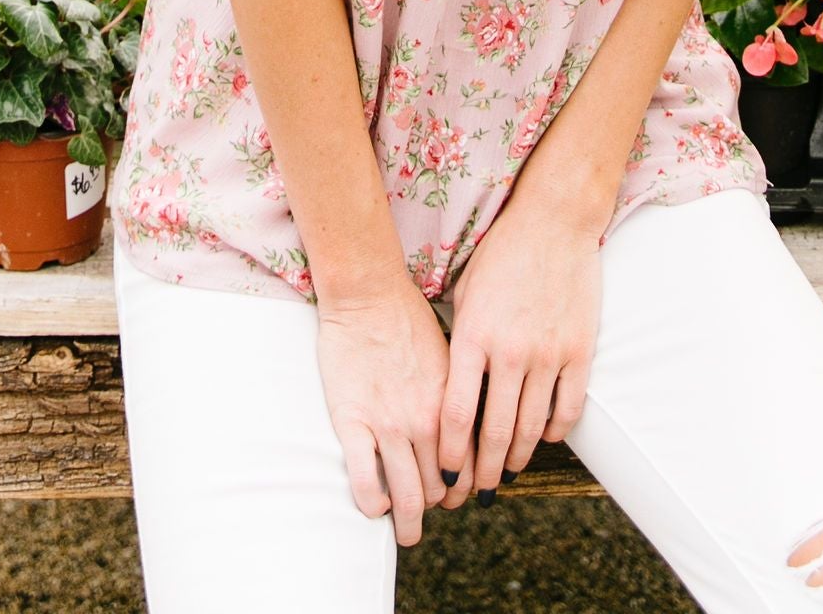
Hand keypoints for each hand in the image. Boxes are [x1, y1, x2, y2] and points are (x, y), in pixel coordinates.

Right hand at [314, 279, 462, 540]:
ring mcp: (389, 424)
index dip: (463, 489)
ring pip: (407, 497)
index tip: (453, 494)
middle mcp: (425, 420)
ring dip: (409, 523)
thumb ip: (457, 395)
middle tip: (426, 512)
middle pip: (438, 489)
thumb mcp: (449, 356)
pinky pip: (366, 483)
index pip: (468, 467)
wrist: (368, 291)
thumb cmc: (407, 317)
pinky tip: (375, 505)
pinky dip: (374, 504)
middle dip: (435, 507)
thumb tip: (466, 428)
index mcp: (452, 405)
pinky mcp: (353, 423)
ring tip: (406, 531)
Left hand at [438, 197, 602, 494]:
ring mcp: (548, 353)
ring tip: (507, 472)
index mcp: (474, 335)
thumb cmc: (502, 254)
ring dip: (517, 458)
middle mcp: (510, 351)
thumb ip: (458, 341)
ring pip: (530, 428)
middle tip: (479, 491)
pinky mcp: (579, 351)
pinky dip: (553, 432)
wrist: (554, 220)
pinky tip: (542, 438)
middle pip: (493, 431)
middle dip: (483, 470)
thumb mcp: (466, 292)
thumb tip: (447, 390)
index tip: (446, 474)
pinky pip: (567, 408)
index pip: (455, 412)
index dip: (449, 452)